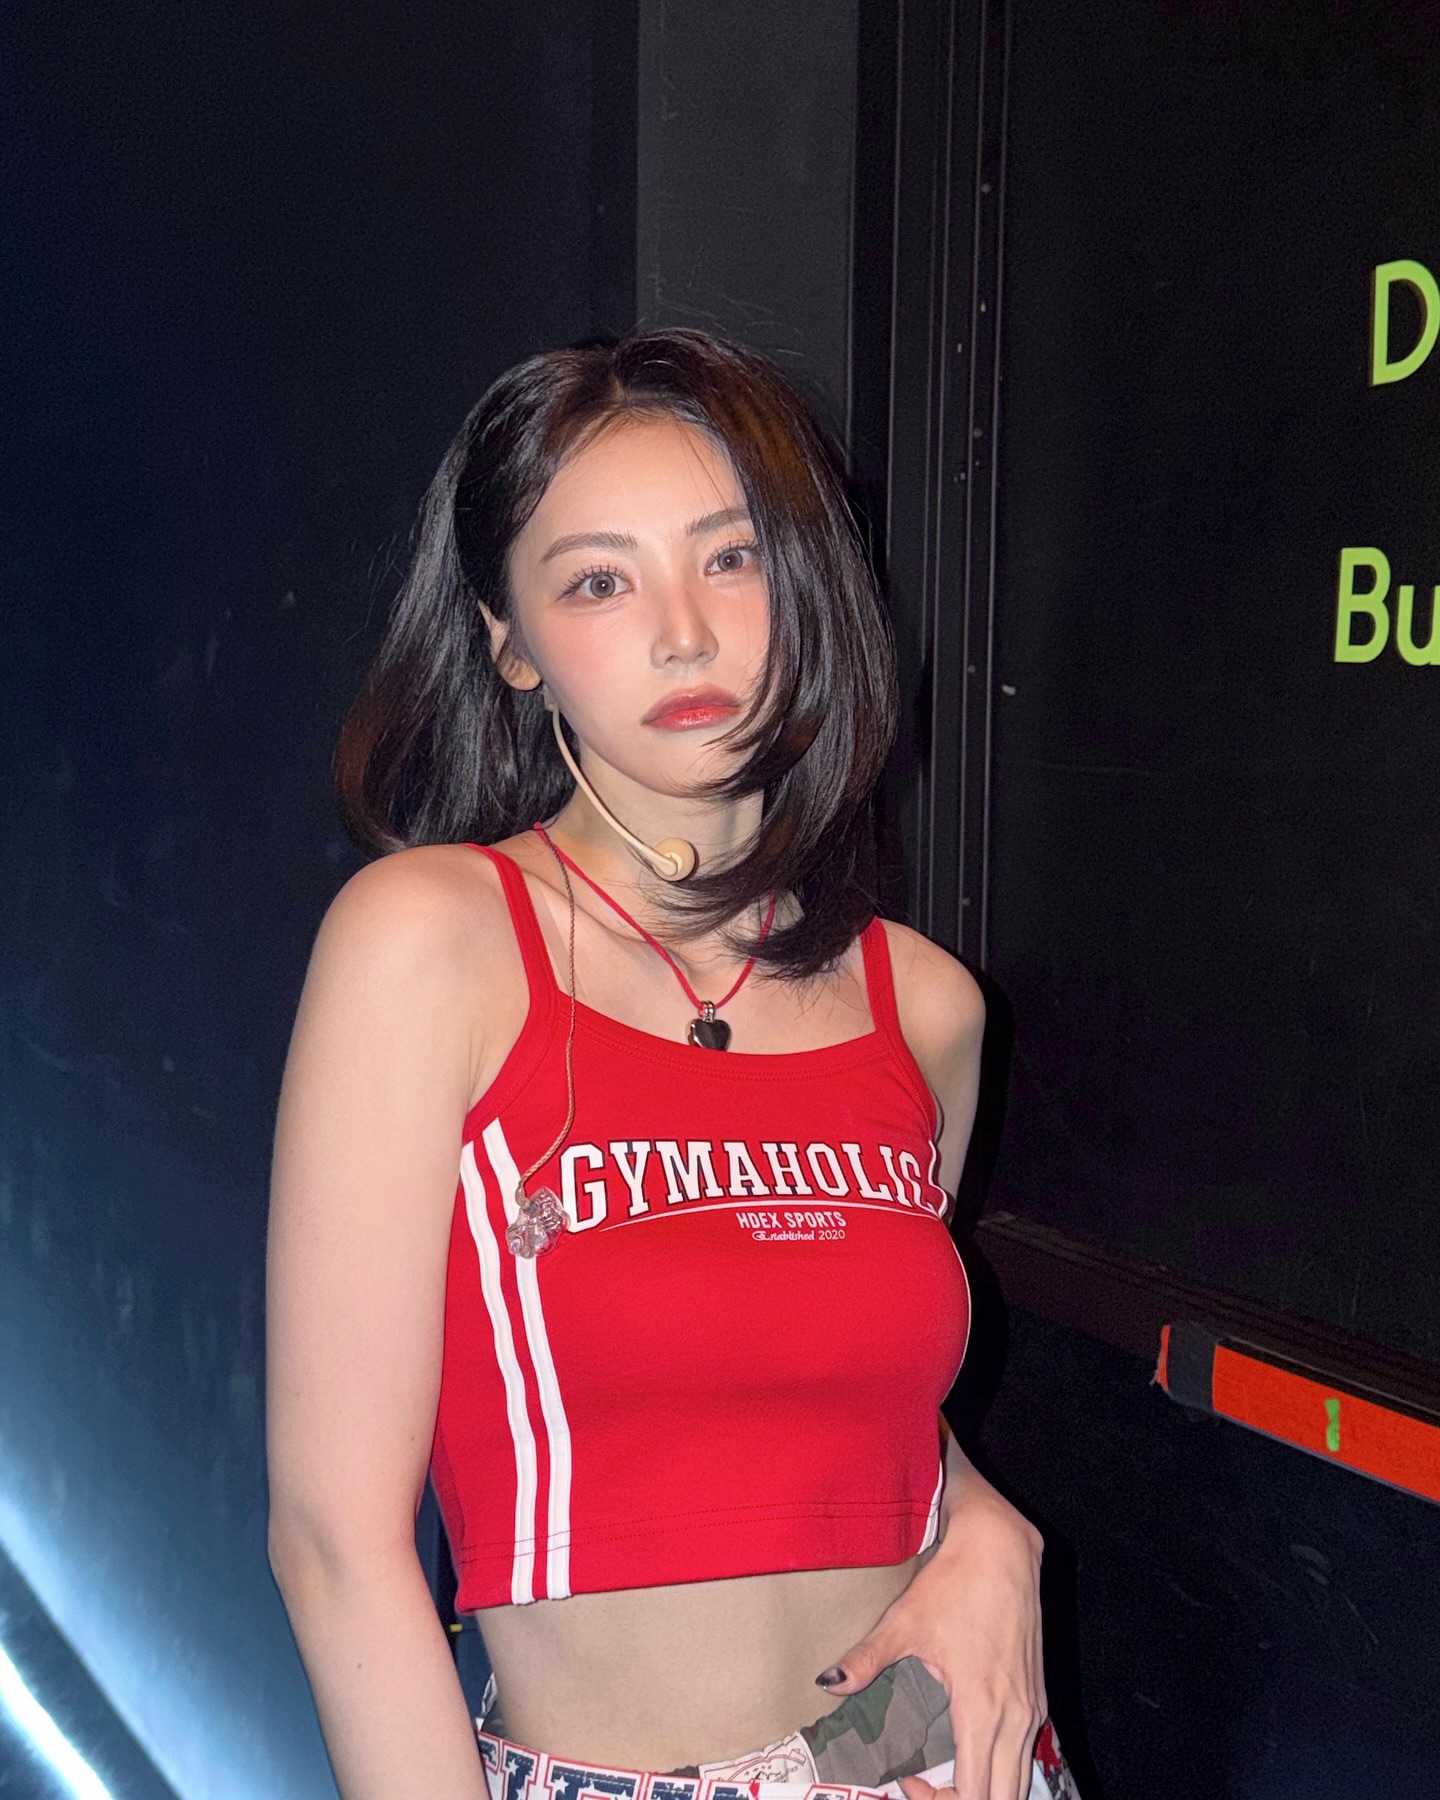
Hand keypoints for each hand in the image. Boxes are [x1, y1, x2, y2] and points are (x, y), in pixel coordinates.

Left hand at [817, 1491, 1045, 1799]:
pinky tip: (972, 1746)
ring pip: (1019, 1779)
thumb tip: (828, 1682)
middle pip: (1003, 1799)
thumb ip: (866, 1660)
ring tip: (945, 1772)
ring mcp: (1032, 1708)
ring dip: (985, 1788)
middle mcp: (1015, 1719)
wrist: (1002, 1546)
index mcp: (982, 1710)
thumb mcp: (905, 1621)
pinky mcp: (1036, 1695)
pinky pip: (1025, 1751)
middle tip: (925, 1785)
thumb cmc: (956, 1582)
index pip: (972, 1795)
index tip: (906, 1780)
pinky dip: (1000, 1766)